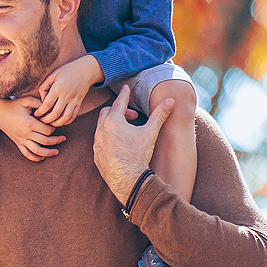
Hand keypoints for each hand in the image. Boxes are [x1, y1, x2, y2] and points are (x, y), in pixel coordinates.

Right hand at [0, 97, 63, 161]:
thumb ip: (39, 103)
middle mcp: (25, 134)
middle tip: (63, 138)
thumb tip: (51, 108)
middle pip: (45, 141)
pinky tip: (42, 158)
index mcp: (29, 123)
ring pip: (37, 151)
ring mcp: (21, 140)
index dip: (54, 128)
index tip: (55, 124)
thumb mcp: (26, 101)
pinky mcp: (18, 143)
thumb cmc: (13, 105)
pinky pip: (26, 154)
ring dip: (48, 153)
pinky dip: (35, 158)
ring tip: (56, 152)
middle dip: (56, 140)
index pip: (47, 130)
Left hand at [35, 55, 102, 125]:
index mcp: (58, 88)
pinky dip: (67, 121)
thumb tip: (42, 100)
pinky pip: (74, 115)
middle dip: (47, 120)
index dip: (40, 112)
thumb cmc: (67, 71)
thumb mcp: (53, 75)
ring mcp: (74, 100)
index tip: (36, 114)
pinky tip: (61, 121)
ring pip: (66, 117)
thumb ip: (44, 87)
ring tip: (51, 123)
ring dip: (57, 123)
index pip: (47, 105)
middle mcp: (66, 95)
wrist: (86, 70)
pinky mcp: (80, 102)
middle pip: (55, 114)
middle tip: (41, 121)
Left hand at [95, 84, 171, 204]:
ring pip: (101, 126)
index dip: (124, 94)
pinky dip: (108, 136)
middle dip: (119, 110)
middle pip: (107, 112)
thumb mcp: (150, 132)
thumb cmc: (138, 154)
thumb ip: (159, 115)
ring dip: (112, 123)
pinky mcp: (96, 154)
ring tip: (127, 129)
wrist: (127, 178)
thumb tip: (170, 100)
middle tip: (133, 116)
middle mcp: (100, 130)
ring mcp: (96, 143)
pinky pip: (99, 140)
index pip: (119, 102)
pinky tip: (119, 142)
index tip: (125, 88)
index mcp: (113, 121)